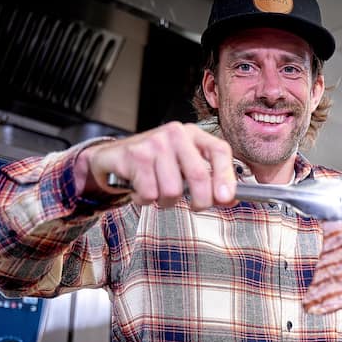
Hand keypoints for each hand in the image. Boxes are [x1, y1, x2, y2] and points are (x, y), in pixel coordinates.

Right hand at [75, 122, 237, 209]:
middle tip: (196, 207)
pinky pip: (149, 194)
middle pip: (199, 176)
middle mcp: (175, 133)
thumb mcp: (183, 167)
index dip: (226, 176)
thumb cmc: (154, 165)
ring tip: (158, 191)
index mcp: (192, 134)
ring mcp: (153, 142)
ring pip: (172, 190)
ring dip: (166, 201)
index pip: (219, 150)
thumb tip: (228, 199)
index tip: (226, 198)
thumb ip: (207, 181)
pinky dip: (145, 200)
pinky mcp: (134, 155)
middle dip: (201, 201)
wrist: (113, 157)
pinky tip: (140, 188)